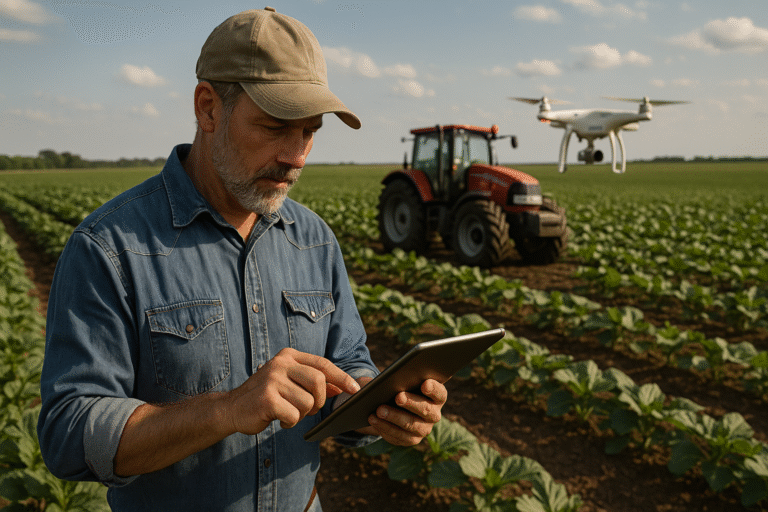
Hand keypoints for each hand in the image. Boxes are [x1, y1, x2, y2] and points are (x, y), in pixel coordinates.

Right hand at [224, 348, 359, 434]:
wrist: (232, 408)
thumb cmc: (266, 395)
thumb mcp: (290, 382)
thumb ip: (313, 382)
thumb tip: (342, 387)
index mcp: (288, 356)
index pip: (322, 364)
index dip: (342, 377)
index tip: (355, 389)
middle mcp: (280, 364)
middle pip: (319, 382)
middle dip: (320, 400)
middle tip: (310, 409)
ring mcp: (272, 380)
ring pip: (307, 402)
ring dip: (302, 414)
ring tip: (288, 413)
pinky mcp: (266, 399)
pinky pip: (293, 416)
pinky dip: (290, 423)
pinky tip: (279, 420)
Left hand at [357, 378, 446, 445]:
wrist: (393, 406)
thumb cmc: (401, 388)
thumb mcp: (402, 381)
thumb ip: (398, 378)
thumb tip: (377, 379)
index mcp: (437, 397)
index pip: (440, 393)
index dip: (433, 389)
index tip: (424, 384)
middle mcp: (434, 414)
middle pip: (426, 410)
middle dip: (410, 403)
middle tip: (398, 397)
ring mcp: (424, 429)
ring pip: (410, 425)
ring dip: (394, 417)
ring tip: (379, 410)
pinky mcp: (411, 440)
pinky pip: (398, 436)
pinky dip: (384, 427)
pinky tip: (374, 420)